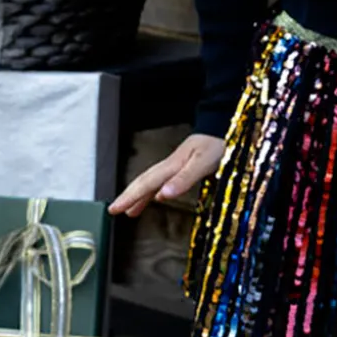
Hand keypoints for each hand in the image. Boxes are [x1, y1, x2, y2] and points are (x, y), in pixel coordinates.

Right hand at [108, 133, 224, 217]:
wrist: (224, 126)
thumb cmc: (216, 143)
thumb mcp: (202, 162)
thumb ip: (183, 179)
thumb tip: (161, 196)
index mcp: (172, 165)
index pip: (146, 184)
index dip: (129, 197)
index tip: (113, 209)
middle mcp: (171, 165)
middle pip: (144, 181)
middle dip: (128, 196)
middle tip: (113, 210)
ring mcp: (177, 164)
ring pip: (152, 181)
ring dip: (139, 195)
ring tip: (129, 210)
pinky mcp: (185, 165)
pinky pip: (163, 180)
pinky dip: (155, 189)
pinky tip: (156, 196)